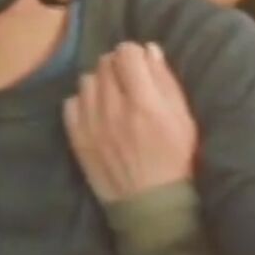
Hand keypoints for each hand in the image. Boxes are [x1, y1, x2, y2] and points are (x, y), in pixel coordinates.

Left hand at [63, 42, 197, 201]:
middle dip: (117, 66)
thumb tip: (149, 50)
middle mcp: (114, 108)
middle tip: (127, 81)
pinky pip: (71, 103)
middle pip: (105, 63)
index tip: (139, 64)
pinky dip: (83, 103)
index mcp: (144, 102)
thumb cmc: (174, 160)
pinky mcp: (77, 138)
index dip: (134, 53)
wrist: (149, 205)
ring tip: (111, 97)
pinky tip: (96, 113)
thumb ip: (166, 82)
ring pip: (86, 80)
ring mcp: (91, 124)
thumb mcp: (184, 120)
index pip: (126, 53)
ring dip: (100, 83)